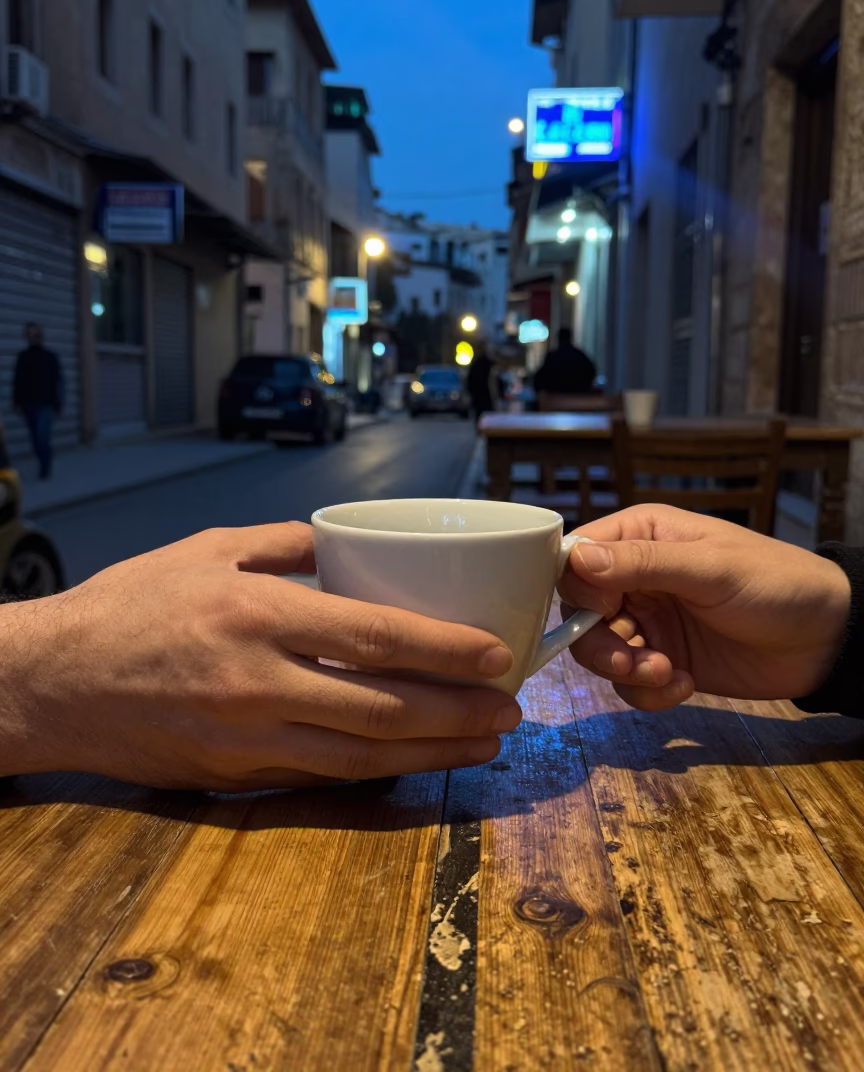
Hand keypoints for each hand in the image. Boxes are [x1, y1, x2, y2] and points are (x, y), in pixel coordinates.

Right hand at [0, 525, 518, 789]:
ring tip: (483, 745)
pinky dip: (377, 774)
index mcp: (256, 613)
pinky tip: (413, 763)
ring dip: (433, 755)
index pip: (374, 636)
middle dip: (459, 714)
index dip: (446, 651)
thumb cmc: (128, 605)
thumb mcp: (205, 548)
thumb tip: (352, 547)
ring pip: (361, 759)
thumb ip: (287, 544)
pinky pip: (321, 779)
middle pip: (383, 709)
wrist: (50, 683)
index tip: (498, 656)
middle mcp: (259, 682)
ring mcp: (247, 738)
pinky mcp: (234, 775)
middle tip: (510, 710)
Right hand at [560, 505, 850, 711]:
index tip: (603, 610)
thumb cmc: (775, 583)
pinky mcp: (661, 659)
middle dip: (599, 643)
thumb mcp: (710, 568)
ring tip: (666, 674)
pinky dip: (648, 692)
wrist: (825, 640)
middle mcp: (635, 577)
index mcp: (641, 536)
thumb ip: (644, 563)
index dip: (577, 587)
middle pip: (578, 611)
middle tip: (631, 662)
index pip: (576, 556)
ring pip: (597, 651)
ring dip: (625, 671)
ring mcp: (647, 620)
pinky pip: (628, 682)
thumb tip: (579, 558)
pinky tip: (683, 685)